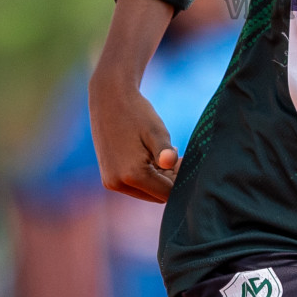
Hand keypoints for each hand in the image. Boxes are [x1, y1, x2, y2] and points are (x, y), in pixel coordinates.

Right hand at [88, 80, 178, 202]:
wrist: (109, 100)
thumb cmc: (137, 113)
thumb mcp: (156, 131)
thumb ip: (165, 151)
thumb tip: (172, 162)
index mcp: (132, 175)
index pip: (166, 194)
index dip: (181, 181)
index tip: (187, 161)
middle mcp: (118, 184)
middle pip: (156, 196)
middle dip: (170, 181)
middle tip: (180, 156)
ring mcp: (111, 182)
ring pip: (146, 191)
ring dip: (159, 179)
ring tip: (167, 154)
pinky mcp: (108, 177)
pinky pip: (135, 185)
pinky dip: (147, 175)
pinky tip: (153, 156)